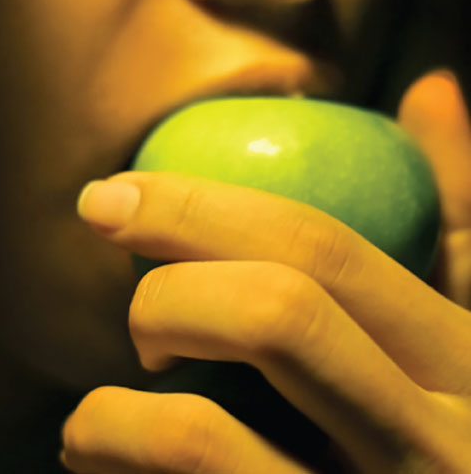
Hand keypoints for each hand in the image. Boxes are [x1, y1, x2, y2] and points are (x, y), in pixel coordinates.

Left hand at [60, 71, 470, 472]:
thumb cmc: (431, 452)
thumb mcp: (463, 344)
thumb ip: (450, 228)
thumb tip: (432, 90)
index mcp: (466, 369)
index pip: (324, 252)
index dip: (199, 207)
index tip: (107, 201)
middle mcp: (431, 447)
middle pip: (272, 314)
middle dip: (167, 295)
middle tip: (130, 326)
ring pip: (198, 434)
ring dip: (108, 418)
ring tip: (92, 432)